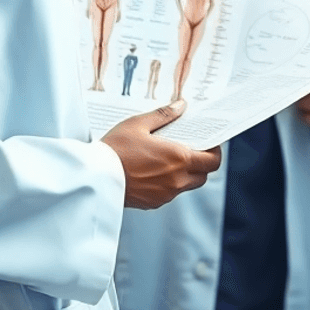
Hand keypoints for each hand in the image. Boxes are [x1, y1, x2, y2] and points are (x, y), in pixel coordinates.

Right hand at [102, 101, 221, 209]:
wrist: (95, 178)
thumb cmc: (115, 149)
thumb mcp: (138, 124)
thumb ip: (164, 115)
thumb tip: (181, 106)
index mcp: (179, 159)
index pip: (213, 161)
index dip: (215, 153)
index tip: (209, 144)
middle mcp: (177, 179)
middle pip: (203, 175)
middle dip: (202, 164)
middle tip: (191, 150)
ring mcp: (166, 194)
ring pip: (187, 185)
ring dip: (186, 174)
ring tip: (170, 160)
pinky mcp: (153, 203)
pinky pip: (170, 193)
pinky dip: (169, 184)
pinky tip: (155, 171)